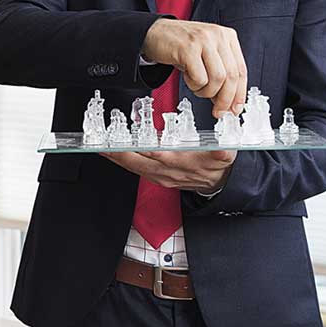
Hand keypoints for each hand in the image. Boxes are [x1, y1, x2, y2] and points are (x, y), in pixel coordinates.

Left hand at [101, 149, 235, 192]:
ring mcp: (160, 177)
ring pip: (134, 167)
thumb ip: (223, 152)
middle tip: (102, 143)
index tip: (129, 142)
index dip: (143, 149)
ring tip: (100, 147)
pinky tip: (110, 155)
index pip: (159, 156)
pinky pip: (135, 170)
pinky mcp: (156, 178)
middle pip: (139, 162)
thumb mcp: (225, 155)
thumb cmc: (218, 164)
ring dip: (116, 158)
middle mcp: (168, 172)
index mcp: (182, 163)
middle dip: (119, 154)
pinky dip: (121, 162)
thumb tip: (223, 150)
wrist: (218, 184)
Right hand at [140, 19, 247, 117]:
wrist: (154, 33)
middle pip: (232, 76)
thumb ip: (220, 73)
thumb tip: (228, 102)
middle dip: (225, 99)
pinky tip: (187, 78)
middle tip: (218, 111)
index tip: (235, 108)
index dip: (240, 93)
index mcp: (227, 36)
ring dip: (207, 92)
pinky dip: (194, 85)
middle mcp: (218, 36)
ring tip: (197, 88)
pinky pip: (199, 77)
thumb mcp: (206, 55)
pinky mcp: (188, 48)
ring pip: (218, 79)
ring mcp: (203, 41)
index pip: (241, 70)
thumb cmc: (180, 46)